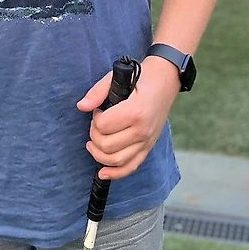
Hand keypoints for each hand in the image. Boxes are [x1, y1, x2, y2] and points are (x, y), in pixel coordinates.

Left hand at [76, 57, 179, 179]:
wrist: (167, 78)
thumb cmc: (142, 76)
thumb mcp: (117, 76)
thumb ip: (98, 91)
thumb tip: (81, 106)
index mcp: (135, 111)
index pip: (104, 126)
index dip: (95, 118)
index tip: (97, 110)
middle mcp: (143, 130)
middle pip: (108, 146)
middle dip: (94, 136)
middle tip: (95, 123)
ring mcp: (147, 141)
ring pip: (117, 161)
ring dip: (99, 155)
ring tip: (93, 142)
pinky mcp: (148, 147)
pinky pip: (131, 166)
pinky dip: (115, 173)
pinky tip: (102, 172)